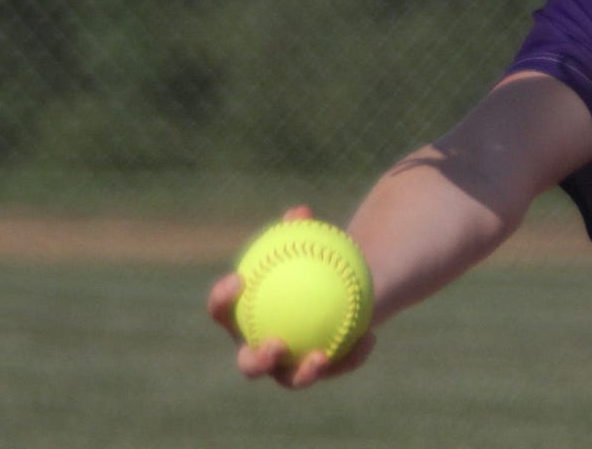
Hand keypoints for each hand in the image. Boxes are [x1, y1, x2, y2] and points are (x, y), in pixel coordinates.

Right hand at [207, 205, 375, 388]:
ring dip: (305, 371)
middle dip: (257, 360)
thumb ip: (300, 230)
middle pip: (249, 364)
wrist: (336, 288)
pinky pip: (336, 367)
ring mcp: (287, 368)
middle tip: (276, 343)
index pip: (223, 312)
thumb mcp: (307, 245)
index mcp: (243, 320)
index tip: (238, 279)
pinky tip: (370, 338)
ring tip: (321, 356)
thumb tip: (301, 212)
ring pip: (292, 379)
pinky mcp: (319, 373)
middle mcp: (258, 350)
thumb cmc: (310, 263)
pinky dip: (352, 354)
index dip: (221, 300)